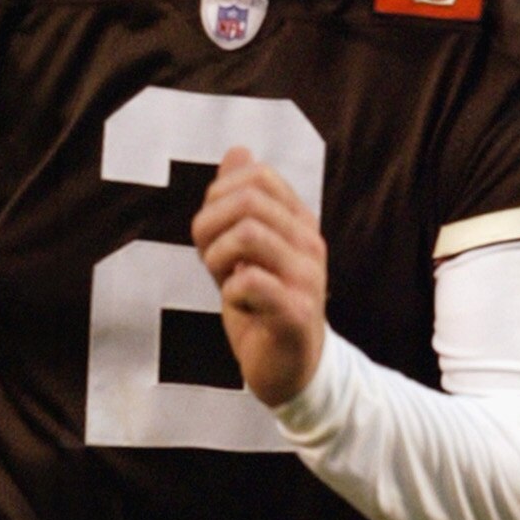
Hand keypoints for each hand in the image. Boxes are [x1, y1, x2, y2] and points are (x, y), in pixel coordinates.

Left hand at [190, 149, 326, 409]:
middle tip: (209, 258)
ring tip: (223, 279)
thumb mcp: (245, 249)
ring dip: (217, 257)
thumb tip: (237, 151)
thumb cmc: (263, 305)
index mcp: (300, 221)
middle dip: (210, 226)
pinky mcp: (296, 312)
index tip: (214, 231)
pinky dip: (229, 292)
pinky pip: (248, 281)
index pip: (257, 176)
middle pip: (248, 199)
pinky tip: (238, 305)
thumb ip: (241, 203)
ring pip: (247, 234)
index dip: (219, 197)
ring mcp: (307, 277)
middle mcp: (310, 242)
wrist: (290, 368)